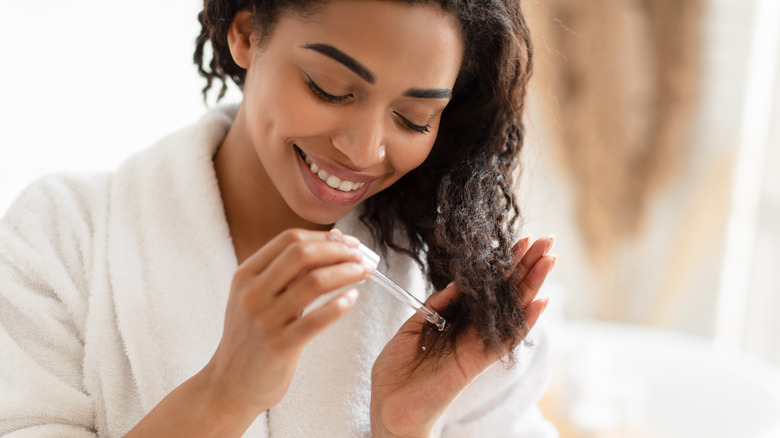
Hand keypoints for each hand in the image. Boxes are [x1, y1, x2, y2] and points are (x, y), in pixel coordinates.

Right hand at [200, 229, 372, 422]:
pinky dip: (339, 306)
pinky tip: (353, 299)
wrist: (228, 386)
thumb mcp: (256, 297)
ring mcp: (265, 320)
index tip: (348, 242)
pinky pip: (316, 320)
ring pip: (314, 282)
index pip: (289, 239)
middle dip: (338, 250)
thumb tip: (330, 244)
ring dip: (346, 273)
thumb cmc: (250, 339)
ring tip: (364, 273)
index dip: (324, 237)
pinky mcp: (279, 347)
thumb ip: (286, 274)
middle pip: (302, 253)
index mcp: (246, 275)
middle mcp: (253, 293)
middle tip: (361, 257)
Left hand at [370, 235, 556, 437]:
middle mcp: (473, 330)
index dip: (504, 264)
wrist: (388, 404)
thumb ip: (437, 305)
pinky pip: (506, 339)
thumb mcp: (414, 326)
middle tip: (547, 240)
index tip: (521, 241)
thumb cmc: (398, 369)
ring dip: (533, 284)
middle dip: (527, 266)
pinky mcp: (478, 362)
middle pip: (507, 293)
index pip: (487, 286)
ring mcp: (478, 345)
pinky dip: (524, 322)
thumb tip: (458, 283)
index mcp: (457, 319)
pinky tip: (541, 301)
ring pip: (513, 310)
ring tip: (550, 258)